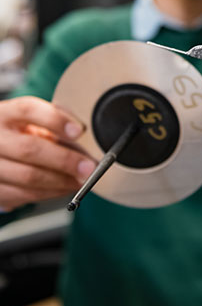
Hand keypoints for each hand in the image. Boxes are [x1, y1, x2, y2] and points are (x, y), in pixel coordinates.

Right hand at [0, 96, 96, 211]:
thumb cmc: (16, 133)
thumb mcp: (30, 120)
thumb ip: (54, 121)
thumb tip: (84, 135)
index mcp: (4, 114)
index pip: (28, 110)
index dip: (55, 120)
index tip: (79, 131)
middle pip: (30, 149)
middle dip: (65, 160)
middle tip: (89, 167)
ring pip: (28, 177)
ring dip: (62, 182)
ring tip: (82, 180)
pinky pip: (24, 195)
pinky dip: (50, 193)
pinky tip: (64, 188)